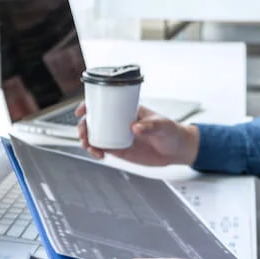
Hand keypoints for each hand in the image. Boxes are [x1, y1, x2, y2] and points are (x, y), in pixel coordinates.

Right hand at [75, 103, 199, 166]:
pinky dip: (95, 151)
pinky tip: (98, 154)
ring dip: (86, 140)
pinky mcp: (120, 149)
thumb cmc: (172, 132)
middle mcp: (118, 122)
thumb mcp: (163, 125)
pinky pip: (102, 148)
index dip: (88, 106)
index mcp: (126, 110)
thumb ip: (150, 126)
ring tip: (90, 147)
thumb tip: (134, 128)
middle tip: (84, 135)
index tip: (81, 111)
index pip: (103, 104)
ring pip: (95, 136)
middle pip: (93, 121)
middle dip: (83, 127)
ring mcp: (118, 135)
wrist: (178, 150)